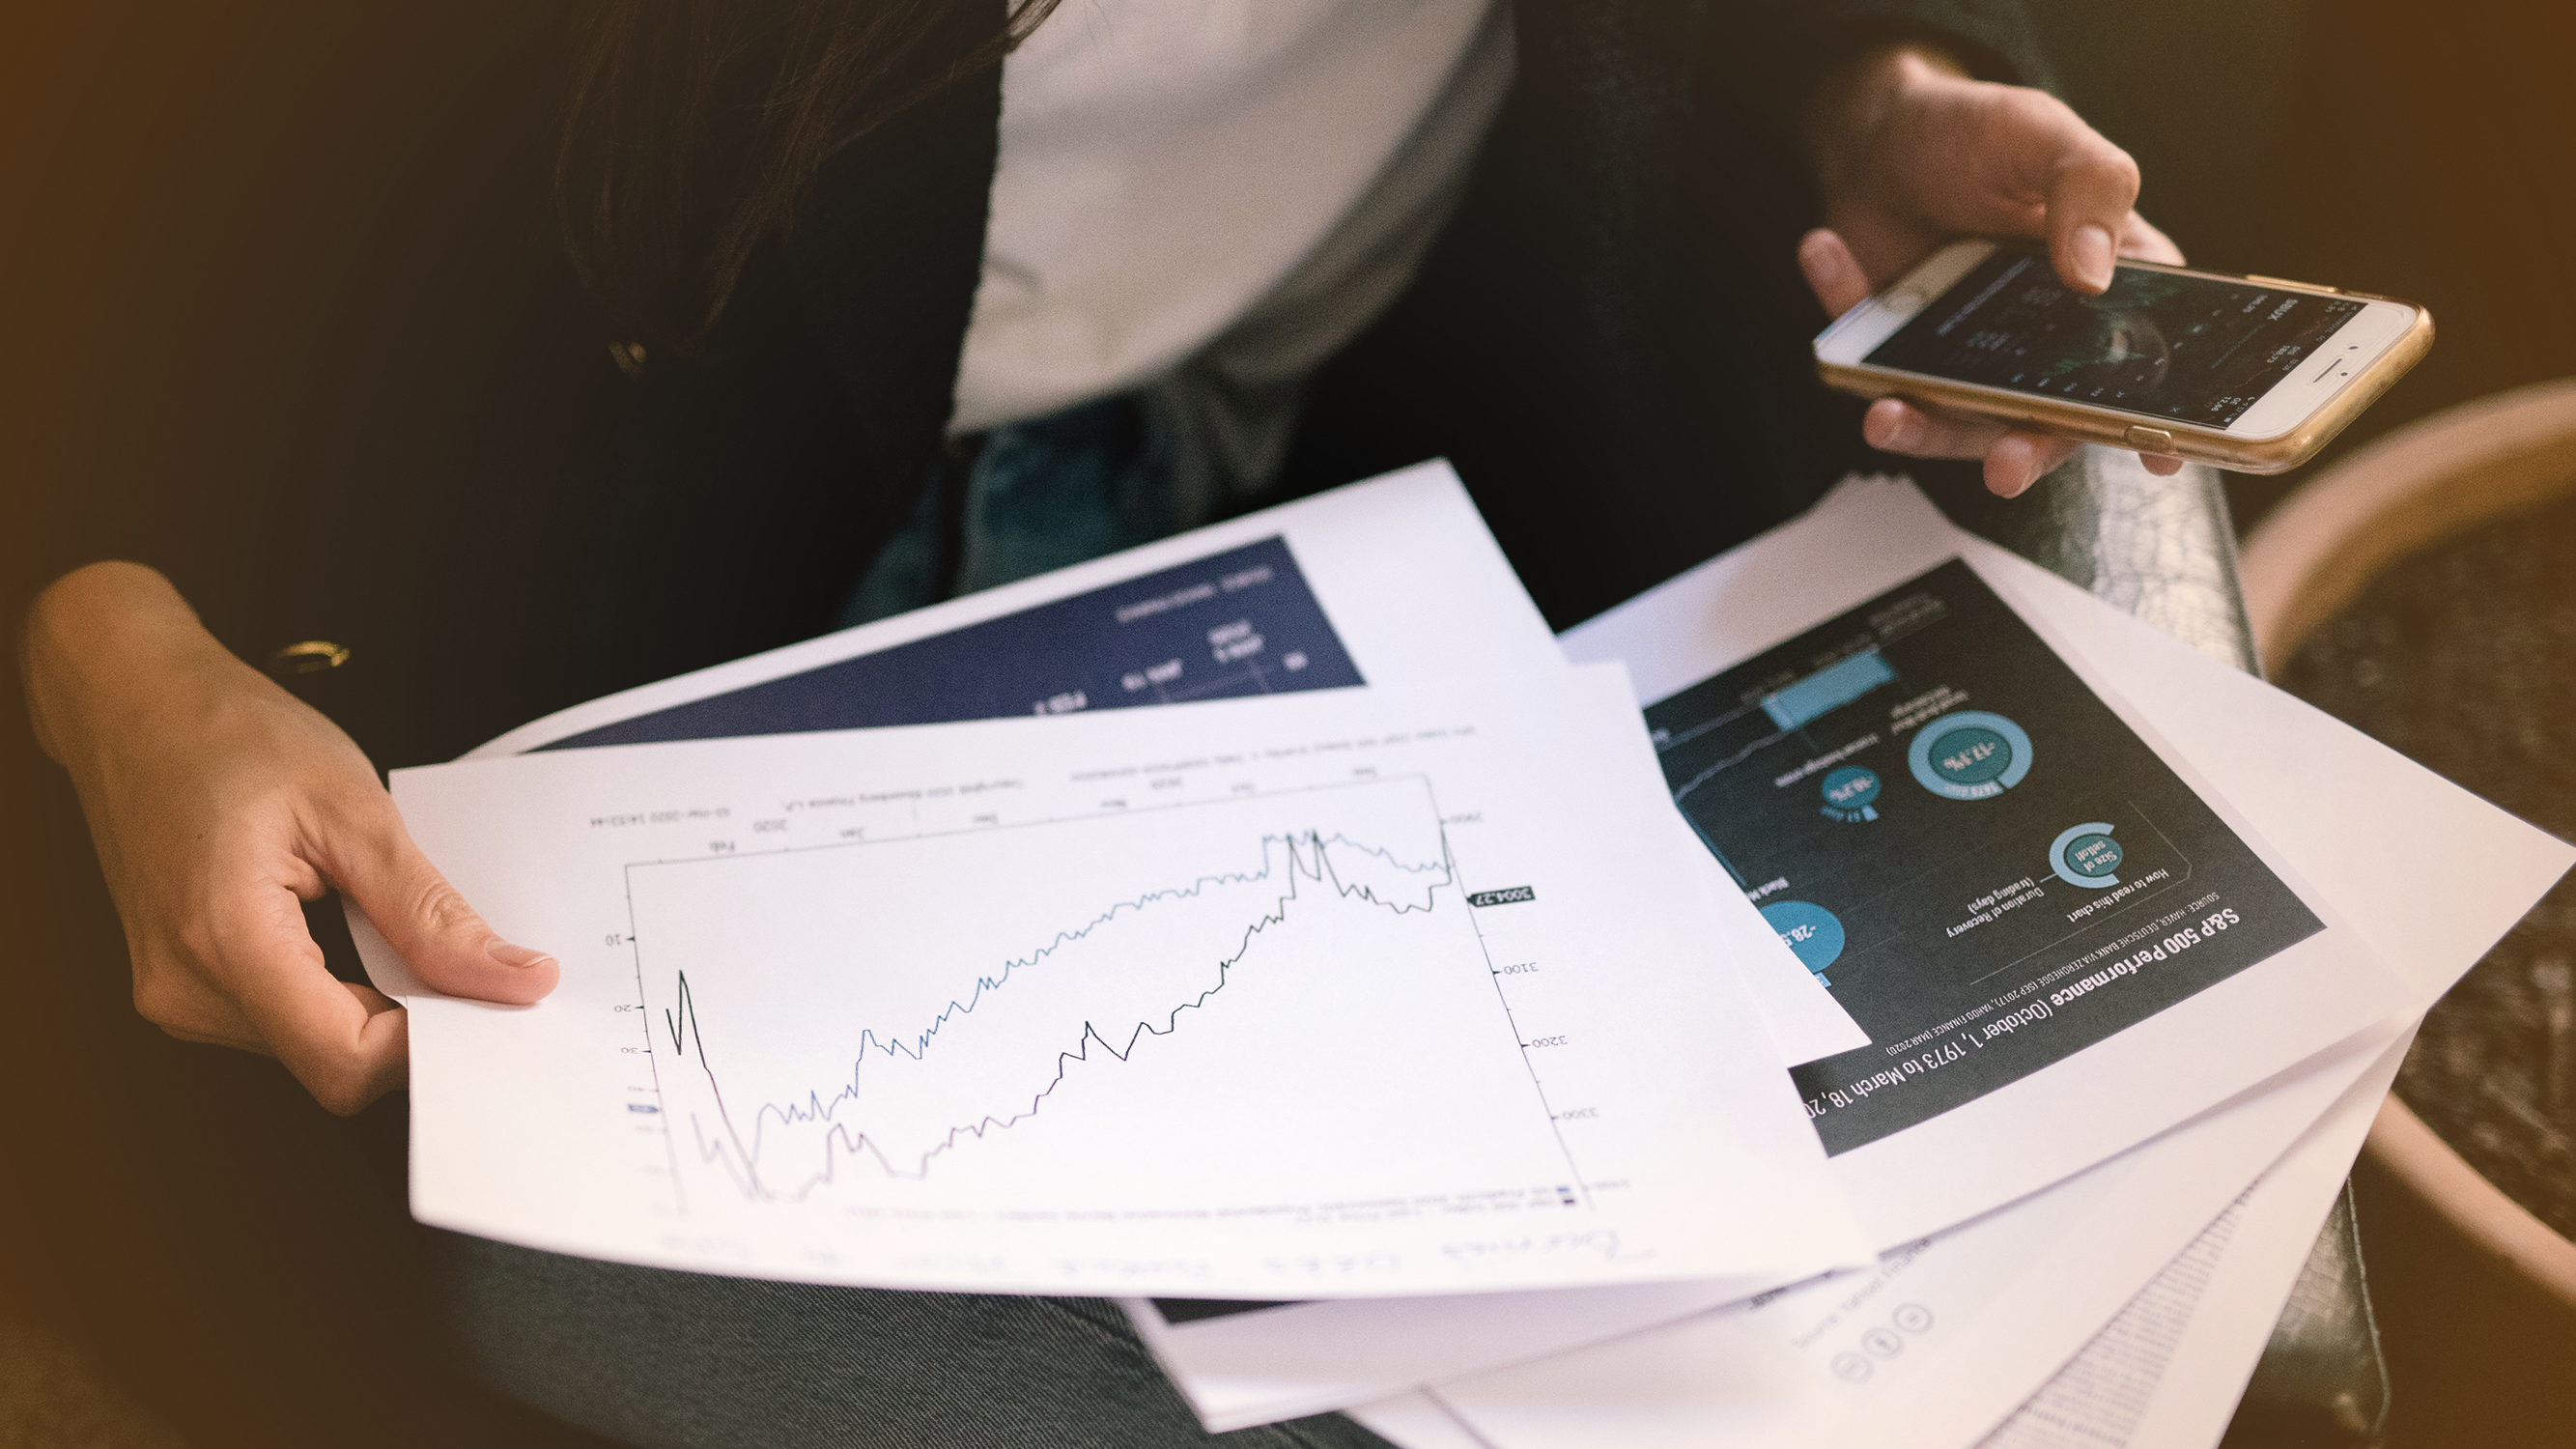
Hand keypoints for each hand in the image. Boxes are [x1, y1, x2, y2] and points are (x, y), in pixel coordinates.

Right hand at [21, 563, 558, 1113]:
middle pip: (333, 1062)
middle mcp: (185, 988)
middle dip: (410, 1018)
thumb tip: (511, 980)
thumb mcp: (355, 811)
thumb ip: (432, 913)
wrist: (133, 703)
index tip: (482, 992)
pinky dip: (338, 987)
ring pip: (313, 1046)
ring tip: (381, 916)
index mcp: (223, 941)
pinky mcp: (185, 983)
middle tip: (454, 948)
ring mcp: (177, 993)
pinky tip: (348, 925)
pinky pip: (285, 1018)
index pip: (345, 1061)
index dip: (430, 1040)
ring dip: (372, 1000)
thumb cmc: (226, 734)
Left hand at [1797, 45, 2189, 496]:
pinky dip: (1845, 319)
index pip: (2145, 361)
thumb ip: (2088, 189)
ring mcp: (1968, 360)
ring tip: (1885, 414)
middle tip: (2004, 464)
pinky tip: (1825, 253)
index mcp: (2109, 288)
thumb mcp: (2045, 137)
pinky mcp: (1899, 357)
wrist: (1882, 133)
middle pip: (2046, 420)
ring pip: (1953, 420)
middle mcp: (2043, 342)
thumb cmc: (1980, 133)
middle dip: (2024, 451)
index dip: (2154, 413)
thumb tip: (2092, 273)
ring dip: (1919, 427)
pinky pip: (1871, 365)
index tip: (2159, 457)